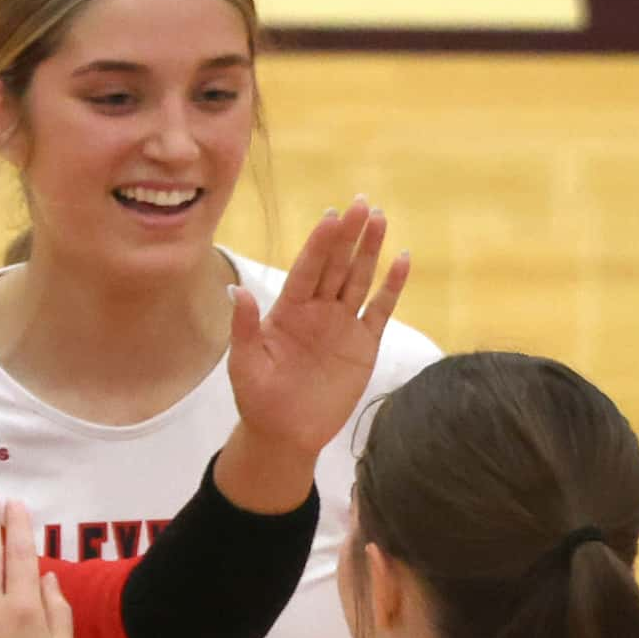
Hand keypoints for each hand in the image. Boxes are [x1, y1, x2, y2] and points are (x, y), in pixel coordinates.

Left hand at [218, 197, 410, 506]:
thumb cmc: (259, 399)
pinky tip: (402, 260)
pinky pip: (381, 309)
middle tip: (362, 203)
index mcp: (288, 310)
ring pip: (359, 279)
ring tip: (380, 218)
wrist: (285, 434)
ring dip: (370, 250)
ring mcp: (342, 324)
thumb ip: (244, 327)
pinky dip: (392, 286)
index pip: (307, 269)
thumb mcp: (244, 364)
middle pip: (336, 265)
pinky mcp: (364, 344)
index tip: (331, 216)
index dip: (319, 243)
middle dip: (348, 235)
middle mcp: (317, 310)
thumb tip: (236, 290)